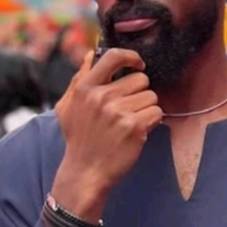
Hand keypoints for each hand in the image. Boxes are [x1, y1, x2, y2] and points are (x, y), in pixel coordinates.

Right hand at [52, 48, 162, 221]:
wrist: (85, 172)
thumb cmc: (79, 138)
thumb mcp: (68, 106)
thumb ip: (80, 77)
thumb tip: (92, 53)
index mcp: (86, 88)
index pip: (113, 57)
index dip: (131, 57)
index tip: (137, 64)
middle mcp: (101, 97)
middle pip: (140, 79)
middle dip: (139, 93)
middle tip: (128, 108)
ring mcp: (118, 112)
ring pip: (151, 96)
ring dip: (146, 108)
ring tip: (131, 121)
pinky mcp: (134, 127)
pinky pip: (157, 112)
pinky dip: (152, 122)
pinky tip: (138, 131)